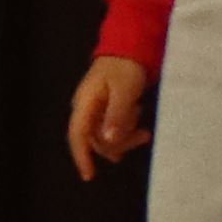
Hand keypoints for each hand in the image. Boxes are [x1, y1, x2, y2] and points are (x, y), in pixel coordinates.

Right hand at [65, 57, 153, 178]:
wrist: (130, 45)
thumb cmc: (126, 66)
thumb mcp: (125, 90)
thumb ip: (116, 115)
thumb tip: (107, 141)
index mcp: (85, 103)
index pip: (77, 135)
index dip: (81, 156)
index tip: (89, 175)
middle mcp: (86, 108)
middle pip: (95, 138)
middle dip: (118, 142)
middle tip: (143, 135)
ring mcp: (95, 108)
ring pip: (105, 134)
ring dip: (124, 136)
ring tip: (143, 127)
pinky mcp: (106, 107)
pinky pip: (112, 126)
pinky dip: (126, 127)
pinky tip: (137, 116)